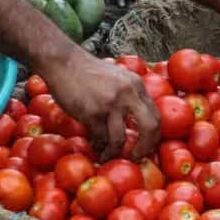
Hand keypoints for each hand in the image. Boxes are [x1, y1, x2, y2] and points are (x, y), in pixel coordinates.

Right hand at [36, 51, 159, 160]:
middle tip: (136, 157)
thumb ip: (128, 94)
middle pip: (149, 128)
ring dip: (114, 153)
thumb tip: (135, 121)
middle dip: (145, 148)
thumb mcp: (116, 77)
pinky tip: (96, 149)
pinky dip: (98, 147)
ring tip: (107, 156)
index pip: (156, 115)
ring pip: (120, 139)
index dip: (153, 136)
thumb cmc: (87, 71)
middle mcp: (128, 94)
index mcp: (136, 85)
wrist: (63, 62)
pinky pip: (100, 138)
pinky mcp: (92, 113)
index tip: (146, 147)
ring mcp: (110, 104)